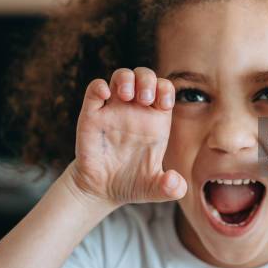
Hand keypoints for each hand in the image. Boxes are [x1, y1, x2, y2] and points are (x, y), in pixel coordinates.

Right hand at [69, 67, 186, 205]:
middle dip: (147, 79)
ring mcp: (113, 110)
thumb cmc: (132, 184)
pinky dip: (99, 86)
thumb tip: (175, 183)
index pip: (164, 89)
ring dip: (125, 78)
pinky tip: (105, 96)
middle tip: (144, 99)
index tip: (164, 104)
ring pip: (120, 77)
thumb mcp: (155, 190)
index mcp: (154, 120)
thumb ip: (171, 188)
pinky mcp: (92, 115)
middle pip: (144, 76)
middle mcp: (134, 110)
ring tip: (128, 95)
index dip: (166, 89)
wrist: (101, 191)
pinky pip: (94, 90)